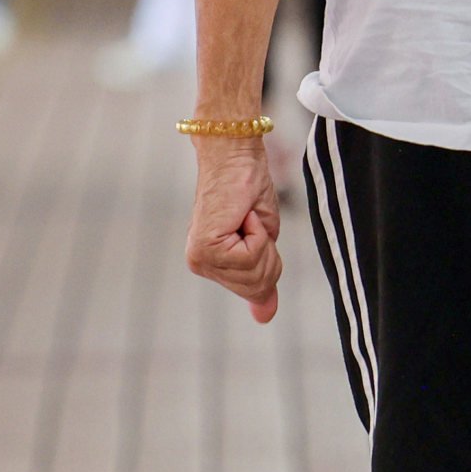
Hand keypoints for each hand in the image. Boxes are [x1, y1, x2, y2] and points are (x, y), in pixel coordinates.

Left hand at [185, 133, 283, 320]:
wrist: (236, 155)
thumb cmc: (249, 189)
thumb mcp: (264, 241)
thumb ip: (261, 280)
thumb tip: (265, 317)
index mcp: (212, 264)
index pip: (255, 290)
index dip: (270, 261)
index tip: (255, 228)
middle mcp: (200, 265)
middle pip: (256, 286)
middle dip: (269, 254)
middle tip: (252, 222)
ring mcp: (200, 258)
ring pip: (254, 273)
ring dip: (263, 241)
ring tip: (245, 217)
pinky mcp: (205, 247)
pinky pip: (250, 257)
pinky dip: (258, 233)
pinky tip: (242, 215)